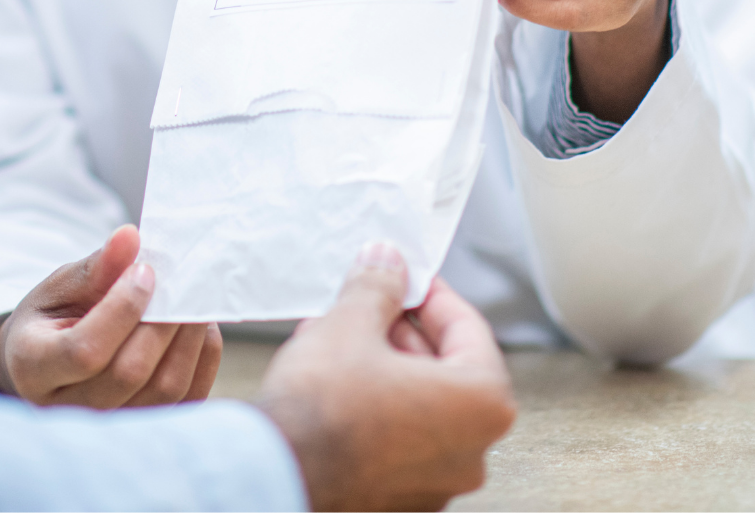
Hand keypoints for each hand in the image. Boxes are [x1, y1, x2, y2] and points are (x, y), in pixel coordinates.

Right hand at [0, 225, 222, 407]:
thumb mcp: (61, 285)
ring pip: (165, 391)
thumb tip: (130, 236)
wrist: (52, 361)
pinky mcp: (146, 426)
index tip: (145, 271)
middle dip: (163, 322)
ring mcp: (109, 426)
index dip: (123, 308)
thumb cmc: (54, 318)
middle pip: (129, 374)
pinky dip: (203, 358)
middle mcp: (68, 409)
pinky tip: (199, 326)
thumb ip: (96, 266)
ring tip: (192, 299)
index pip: (85, 351)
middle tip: (180, 281)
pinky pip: (188, 400)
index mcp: (33, 368)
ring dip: (189, 338)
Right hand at [255, 245, 515, 511]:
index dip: (430, 294)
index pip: (468, 328)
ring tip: (339, 338)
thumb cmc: (321, 412)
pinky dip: (377, 405)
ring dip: (384, 365)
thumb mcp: (350, 325)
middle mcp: (471, 451)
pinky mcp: (402, 497)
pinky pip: (400, 437)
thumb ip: (379, 288)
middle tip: (370, 304)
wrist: (274, 473)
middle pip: (445, 368)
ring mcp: (438, 482)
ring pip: (419, 403)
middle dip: (401, 331)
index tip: (407, 278)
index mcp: (480, 404)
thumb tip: (387, 263)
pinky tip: (336, 380)